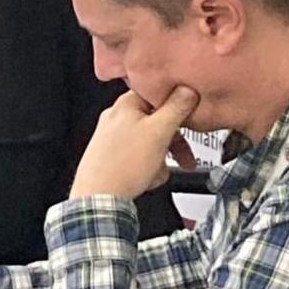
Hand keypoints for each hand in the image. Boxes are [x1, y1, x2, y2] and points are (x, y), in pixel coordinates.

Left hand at [69, 87, 199, 199]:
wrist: (100, 198)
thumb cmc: (122, 165)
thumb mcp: (159, 131)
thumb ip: (176, 108)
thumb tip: (187, 90)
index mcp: (126, 104)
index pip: (157, 95)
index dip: (177, 108)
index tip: (188, 120)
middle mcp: (116, 118)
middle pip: (157, 123)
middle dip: (172, 143)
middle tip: (183, 156)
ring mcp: (112, 139)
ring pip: (151, 144)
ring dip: (161, 160)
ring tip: (159, 170)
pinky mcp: (112, 157)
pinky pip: (140, 159)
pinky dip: (149, 169)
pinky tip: (148, 178)